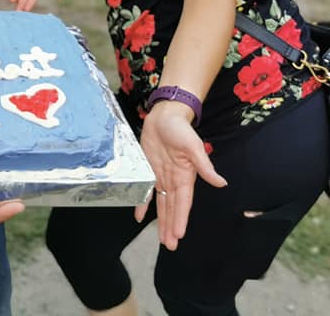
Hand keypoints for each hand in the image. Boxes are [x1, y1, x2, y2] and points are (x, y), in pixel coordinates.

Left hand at [134, 101, 226, 249]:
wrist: (164, 115)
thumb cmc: (180, 129)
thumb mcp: (193, 146)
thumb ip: (204, 166)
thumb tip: (221, 183)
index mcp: (185, 177)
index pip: (183, 203)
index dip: (180, 219)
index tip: (179, 235)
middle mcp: (173, 180)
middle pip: (172, 208)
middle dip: (171, 227)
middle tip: (169, 246)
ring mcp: (161, 176)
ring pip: (161, 204)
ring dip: (161, 221)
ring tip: (161, 239)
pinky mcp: (149, 170)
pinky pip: (146, 190)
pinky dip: (143, 203)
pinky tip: (139, 216)